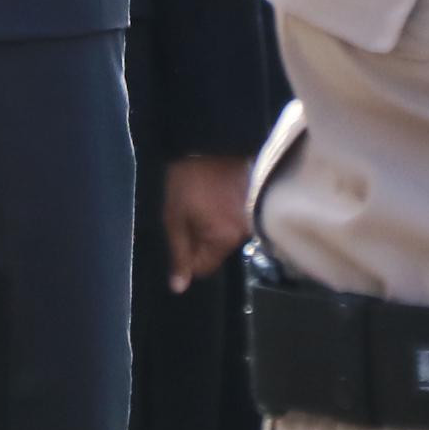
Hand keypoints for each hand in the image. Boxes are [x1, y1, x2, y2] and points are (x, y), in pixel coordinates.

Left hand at [161, 154, 251, 292]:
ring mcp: (251, 217)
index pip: (204, 268)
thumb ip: (178, 254)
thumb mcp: (174, 217)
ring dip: (212, 227)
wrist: (208, 141)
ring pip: (225, 238)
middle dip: (200, 240)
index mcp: (224, 238)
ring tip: (202, 202)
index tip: (181, 232)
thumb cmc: (187, 180)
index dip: (187, 256)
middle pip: (216, 253)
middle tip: (190, 214)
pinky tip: (214, 198)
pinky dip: (223, 216)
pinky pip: (235, 222)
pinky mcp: (254, 203)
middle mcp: (243, 233)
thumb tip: (178, 287)